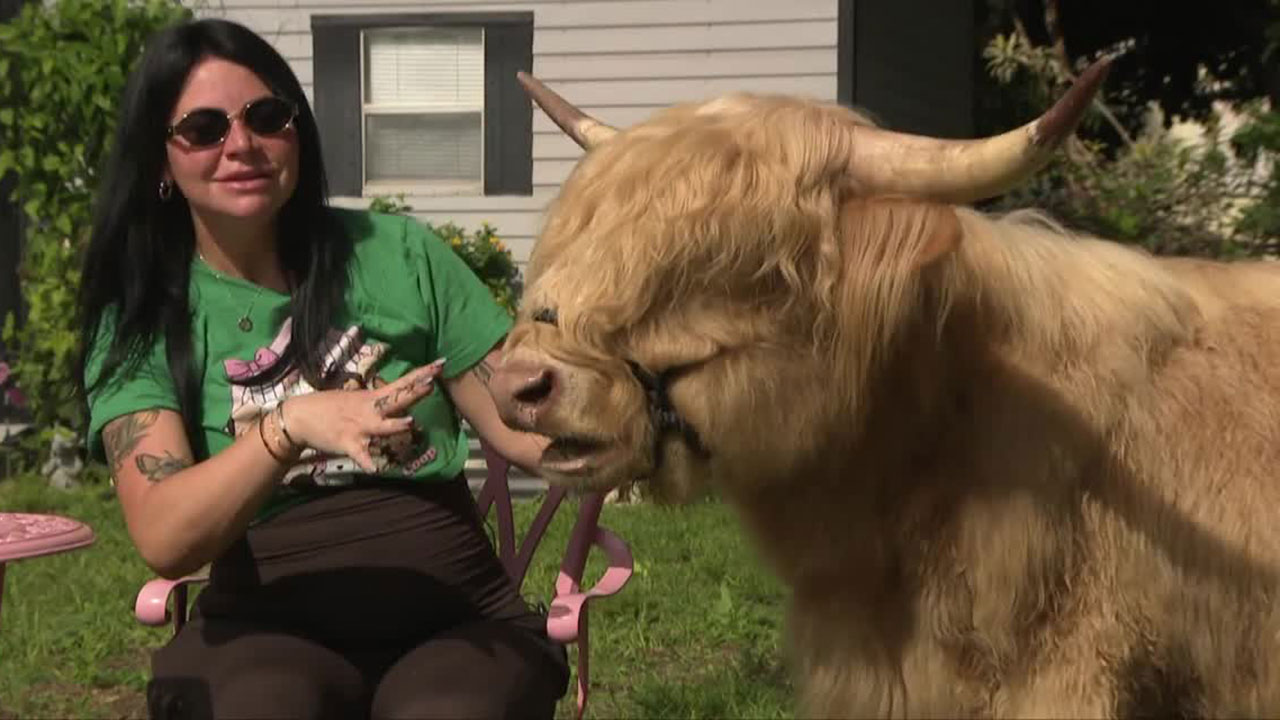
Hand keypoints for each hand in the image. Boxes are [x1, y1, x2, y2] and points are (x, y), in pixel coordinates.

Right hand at [285, 359, 444, 472]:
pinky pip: (359, 455)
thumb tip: (399, 399)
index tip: (440, 364)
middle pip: (396, 400)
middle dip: (415, 392)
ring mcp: (359, 428)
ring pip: (381, 427)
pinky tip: (375, 469)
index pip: (402, 383)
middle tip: (432, 383)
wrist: (300, 416)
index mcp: (372, 398)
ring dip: (395, 425)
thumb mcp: (356, 398)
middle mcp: (368, 410)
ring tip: (410, 423)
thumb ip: (378, 401)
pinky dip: (366, 462)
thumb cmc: (330, 407)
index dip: (421, 374)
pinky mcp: (347, 444)